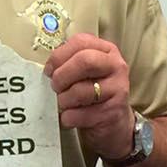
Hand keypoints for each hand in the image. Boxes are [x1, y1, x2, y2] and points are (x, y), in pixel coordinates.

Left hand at [44, 32, 135, 160]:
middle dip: (62, 76)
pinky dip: (68, 117)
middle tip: (55, 87)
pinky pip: (81, 114)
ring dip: (64, 100)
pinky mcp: (113, 112)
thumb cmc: (93, 94)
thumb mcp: (84, 73)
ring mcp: (118, 88)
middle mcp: (116, 66)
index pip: (80, 42)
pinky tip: (70, 117)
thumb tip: (48, 68)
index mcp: (106, 50)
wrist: (114, 123)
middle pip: (84, 61)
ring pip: (81, 90)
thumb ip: (69, 63)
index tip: (49, 70)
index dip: (59, 56)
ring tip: (63, 103)